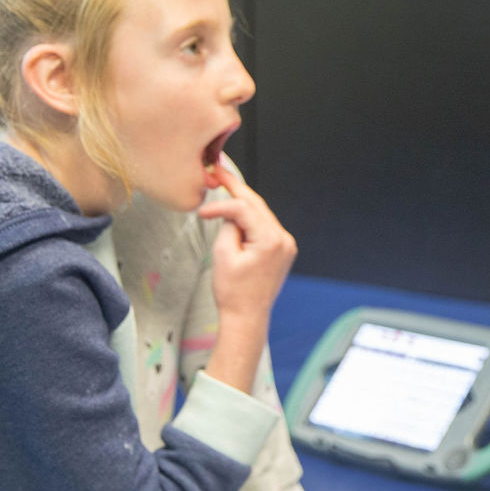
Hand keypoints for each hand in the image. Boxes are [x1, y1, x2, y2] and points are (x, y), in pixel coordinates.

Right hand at [197, 159, 296, 323]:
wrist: (246, 317)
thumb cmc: (233, 291)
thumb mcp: (223, 254)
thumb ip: (228, 226)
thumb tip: (230, 212)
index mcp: (271, 240)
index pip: (244, 210)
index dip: (222, 205)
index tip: (203, 212)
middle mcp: (284, 240)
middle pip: (257, 206)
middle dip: (237, 190)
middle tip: (220, 172)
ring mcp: (286, 245)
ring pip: (262, 215)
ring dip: (244, 204)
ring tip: (226, 186)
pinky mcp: (283, 250)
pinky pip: (266, 227)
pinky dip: (252, 219)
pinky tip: (238, 210)